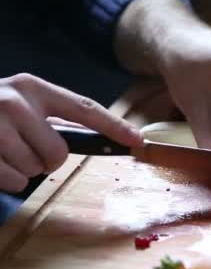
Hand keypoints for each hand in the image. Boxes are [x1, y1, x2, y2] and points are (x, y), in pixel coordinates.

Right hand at [0, 73, 142, 192]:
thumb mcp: (21, 104)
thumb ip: (51, 118)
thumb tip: (100, 139)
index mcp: (33, 87)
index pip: (85, 109)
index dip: (114, 126)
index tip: (138, 140)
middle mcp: (15, 100)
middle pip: (60, 152)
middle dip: (47, 159)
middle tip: (25, 148)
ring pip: (36, 169)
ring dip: (24, 169)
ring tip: (4, 151)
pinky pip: (14, 181)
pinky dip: (8, 180)